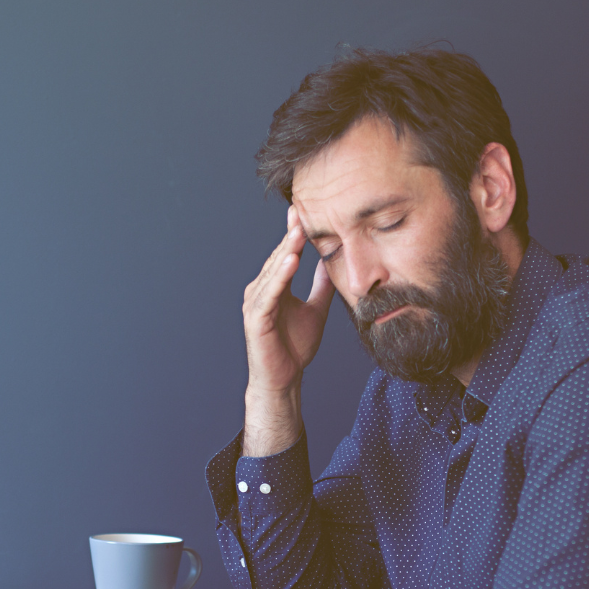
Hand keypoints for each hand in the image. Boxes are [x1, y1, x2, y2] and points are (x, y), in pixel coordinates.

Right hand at [242, 206, 333, 455]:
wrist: (284, 379)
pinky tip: (290, 261)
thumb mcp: (316, 309)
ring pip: (272, 272)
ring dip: (285, 251)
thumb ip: (321, 286)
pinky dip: (279, 277)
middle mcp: (261, 290)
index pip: (285, 253)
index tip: (305, 209)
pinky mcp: (255, 319)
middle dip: (290, 235)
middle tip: (302, 210)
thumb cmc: (295, 348)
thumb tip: (333, 262)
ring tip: (298, 231)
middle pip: (277, 257)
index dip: (294, 232)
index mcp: (274, 287)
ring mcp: (255, 304)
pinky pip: (268, 294)